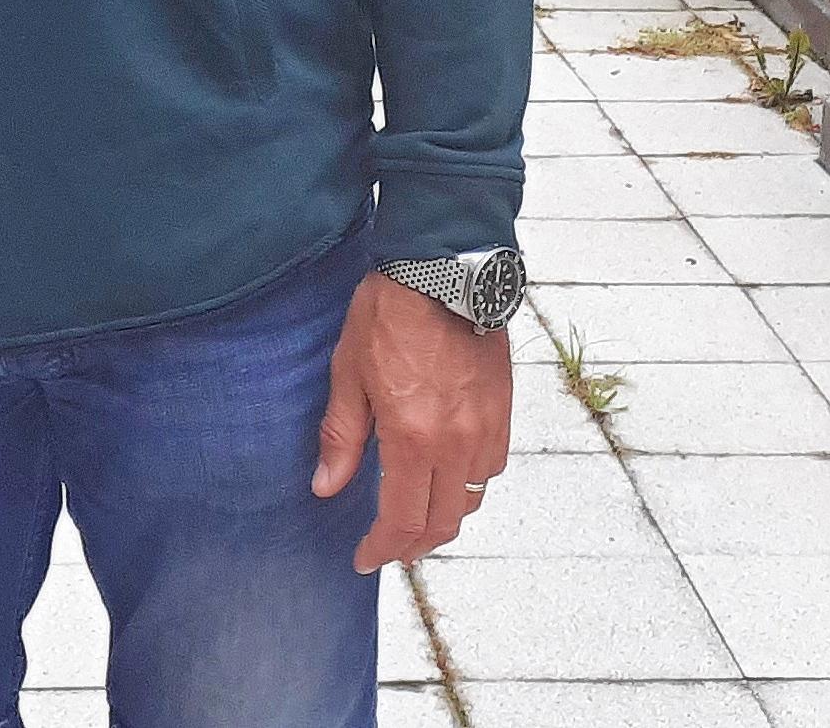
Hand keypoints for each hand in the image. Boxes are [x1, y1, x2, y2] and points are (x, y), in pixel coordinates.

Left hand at [310, 269, 513, 570]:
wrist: (443, 269)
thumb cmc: (389, 314)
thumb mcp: (348, 372)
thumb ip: (341, 436)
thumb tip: (326, 487)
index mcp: (413, 438)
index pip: (403, 520)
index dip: (383, 549)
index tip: (364, 559)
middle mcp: (457, 443)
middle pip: (443, 522)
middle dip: (414, 545)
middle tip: (388, 547)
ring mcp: (486, 428)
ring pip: (471, 498)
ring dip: (443, 516)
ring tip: (416, 515)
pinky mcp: (503, 411)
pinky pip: (491, 467)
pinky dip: (468, 484)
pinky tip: (446, 474)